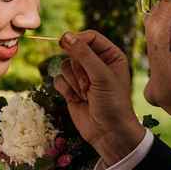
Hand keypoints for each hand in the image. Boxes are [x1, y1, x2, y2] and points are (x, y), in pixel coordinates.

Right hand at [54, 30, 145, 165]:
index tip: (65, 43)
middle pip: (74, 51)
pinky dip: (66, 90)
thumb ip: (83, 54)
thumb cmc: (112, 103)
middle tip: (89, 85)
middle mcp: (96, 63)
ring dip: (73, 81)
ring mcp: (82, 76)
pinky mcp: (71, 89)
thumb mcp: (101, 75)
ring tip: (87, 94)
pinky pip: (58, 79)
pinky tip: (78, 100)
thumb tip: (65, 36)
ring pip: (64, 65)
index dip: (78, 40)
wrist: (108, 133)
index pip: (90, 37)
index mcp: (110, 55)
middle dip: (78, 69)